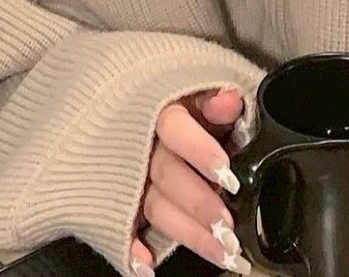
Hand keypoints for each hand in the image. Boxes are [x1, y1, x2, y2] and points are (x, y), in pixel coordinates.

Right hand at [129, 89, 250, 275]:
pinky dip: (130, 249)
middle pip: (166, 175)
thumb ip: (215, 96)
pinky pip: (121, 226)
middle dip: (200, 203)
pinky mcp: (119, 200)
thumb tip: (229, 101)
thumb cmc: (175, 102)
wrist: (120, 105)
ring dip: (189, 234)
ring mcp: (128, 176)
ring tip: (223, 254)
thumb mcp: (197, 88)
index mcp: (159, 110)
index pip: (174, 127)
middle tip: (229, 229)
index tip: (228, 174)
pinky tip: (149, 265)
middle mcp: (140, 145)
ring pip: (155, 207)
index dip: (199, 150)